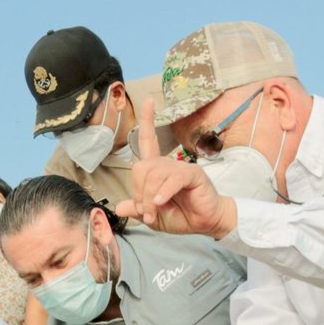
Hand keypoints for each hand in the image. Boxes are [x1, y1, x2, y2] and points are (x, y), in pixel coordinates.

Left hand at [120, 99, 238, 237]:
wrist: (204, 223)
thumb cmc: (181, 216)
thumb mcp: (152, 216)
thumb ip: (137, 210)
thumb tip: (119, 207)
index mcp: (157, 170)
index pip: (148, 141)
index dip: (147, 121)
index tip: (148, 101)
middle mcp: (168, 164)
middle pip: (142, 168)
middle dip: (139, 193)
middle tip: (146, 212)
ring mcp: (181, 167)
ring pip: (154, 175)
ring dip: (150, 198)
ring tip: (154, 214)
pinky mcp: (193, 174)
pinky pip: (172, 179)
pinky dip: (163, 192)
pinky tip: (161, 202)